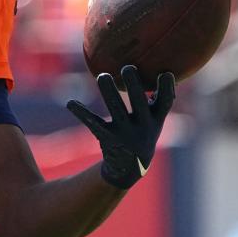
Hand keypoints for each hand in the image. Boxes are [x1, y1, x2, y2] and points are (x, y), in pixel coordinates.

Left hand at [66, 66, 174, 189]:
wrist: (129, 168)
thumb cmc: (141, 134)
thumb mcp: (152, 120)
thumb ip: (154, 99)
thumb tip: (157, 69)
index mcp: (155, 120)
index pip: (165, 103)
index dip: (167, 88)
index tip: (165, 72)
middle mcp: (142, 127)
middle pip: (140, 104)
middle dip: (135, 85)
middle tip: (128, 67)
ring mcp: (125, 134)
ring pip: (116, 109)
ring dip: (109, 92)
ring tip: (102, 76)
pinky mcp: (107, 138)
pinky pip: (93, 123)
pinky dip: (81, 112)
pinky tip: (70, 102)